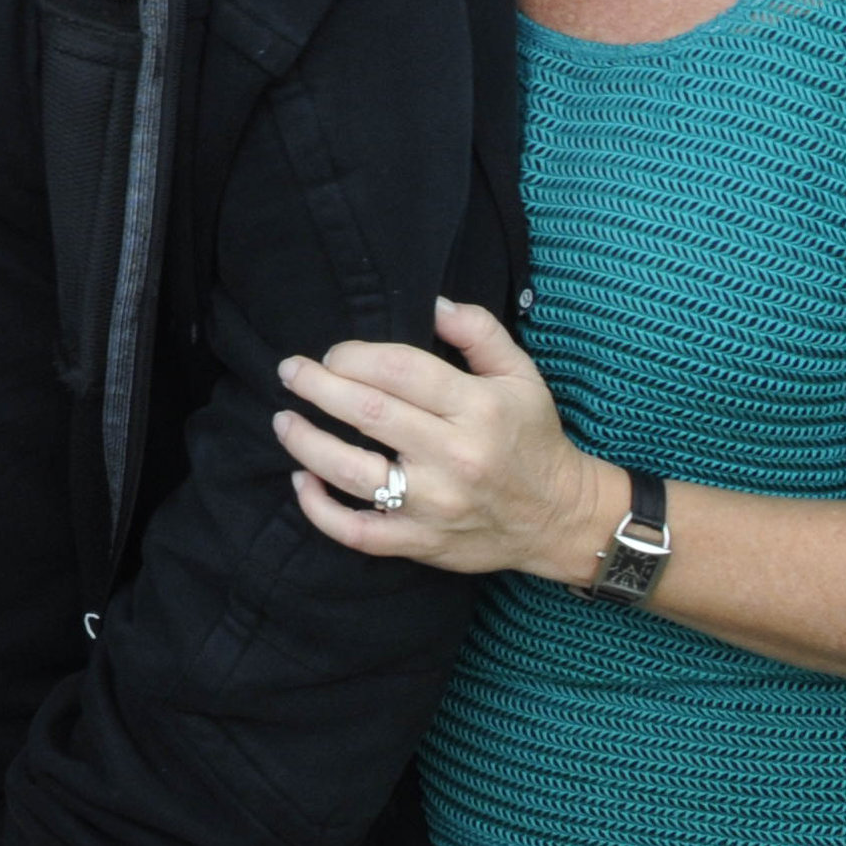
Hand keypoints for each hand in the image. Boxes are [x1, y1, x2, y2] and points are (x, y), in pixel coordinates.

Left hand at [273, 298, 616, 583]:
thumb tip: (431, 302)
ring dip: (306, 444)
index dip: (354, 355)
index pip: (399, 370)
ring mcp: (434, 505)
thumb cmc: (533, 438)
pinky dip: (320, 510)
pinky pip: (358, 532)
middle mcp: (454, 456)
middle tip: (290, 372)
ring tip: (284, 421)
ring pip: (352, 473)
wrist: (561, 518)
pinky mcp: (421, 543)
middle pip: (368, 413)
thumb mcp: (521, 375)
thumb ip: (478, 330)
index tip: (333, 353)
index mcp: (477, 408)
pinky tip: (302, 481)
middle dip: (317, 386)